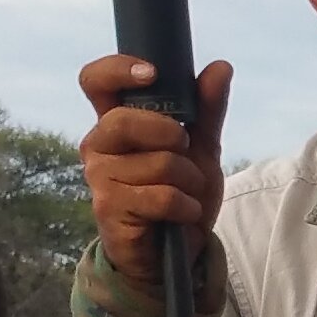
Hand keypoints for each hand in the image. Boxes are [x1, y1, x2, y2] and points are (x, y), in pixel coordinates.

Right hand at [76, 53, 234, 293]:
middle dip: (172, 137)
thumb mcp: (202, 148)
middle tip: (184, 154)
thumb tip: (221, 66)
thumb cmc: (181, 192)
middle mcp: (98, 145)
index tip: (152, 74)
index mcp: (116, 121)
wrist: (179, 250)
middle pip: (125, 120)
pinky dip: (186, 206)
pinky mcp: (109, 208)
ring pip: (158, 163)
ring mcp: (99, 177)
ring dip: (188, 181)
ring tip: (185, 193)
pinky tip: (182, 214)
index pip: (95, 80)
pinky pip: (162, 196)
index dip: (118, 70)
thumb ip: (208, 109)